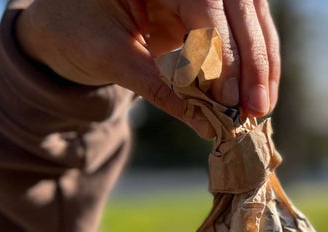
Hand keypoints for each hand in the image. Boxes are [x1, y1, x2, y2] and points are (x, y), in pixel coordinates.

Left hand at [16, 0, 279, 122]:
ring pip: (253, 18)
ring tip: (261, 107)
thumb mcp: (109, 58)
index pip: (206, 4)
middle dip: (252, 61)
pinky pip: (247, 31)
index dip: (222, 51)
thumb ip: (158, 88)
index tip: (226, 96)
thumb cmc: (76, 31)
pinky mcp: (214, 7)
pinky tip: (259, 94)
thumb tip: (205, 124)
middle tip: (255, 107)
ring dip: (262, 64)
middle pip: (240, 8)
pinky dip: (255, 64)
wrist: (65, 22)